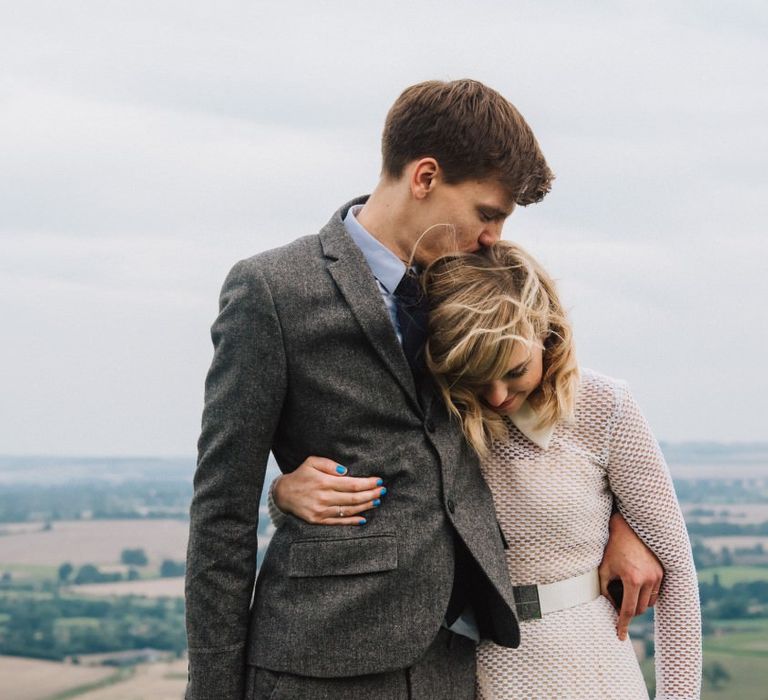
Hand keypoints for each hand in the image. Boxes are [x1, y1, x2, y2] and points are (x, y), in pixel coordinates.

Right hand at [273, 456, 385, 524]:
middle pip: (354, 498)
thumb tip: (346, 471)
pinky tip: (363, 518)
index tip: (379, 481)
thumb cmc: (301, 475)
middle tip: (383, 491)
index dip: (368, 483)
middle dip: (372, 494)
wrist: (283, 494)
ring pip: (349, 510)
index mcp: (324, 482)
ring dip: (365, 506)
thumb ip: (329, 464)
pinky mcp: (318, 521)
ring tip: (377, 501)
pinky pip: (339, 522)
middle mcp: (324, 497)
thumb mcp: (311, 462)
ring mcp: (321, 511)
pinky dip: (352, 521)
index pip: (352, 484)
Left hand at [599, 511, 663, 640]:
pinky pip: (655, 593)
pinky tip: (635, 585)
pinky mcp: (663, 571)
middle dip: (628, 611)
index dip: (623, 624)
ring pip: (649, 602)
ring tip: (624, 591)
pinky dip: (646, 595)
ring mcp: (659, 575)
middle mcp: (649, 579)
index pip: (628, 610)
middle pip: (640, 609)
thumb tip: (610, 608)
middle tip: (616, 604)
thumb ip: (605, 590)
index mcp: (633, 579)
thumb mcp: (604, 569)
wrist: (628, 528)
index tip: (619, 636)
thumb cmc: (612, 547)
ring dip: (638, 603)